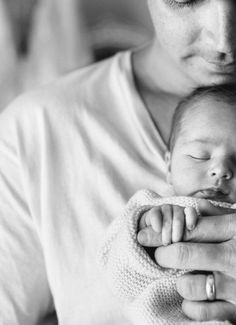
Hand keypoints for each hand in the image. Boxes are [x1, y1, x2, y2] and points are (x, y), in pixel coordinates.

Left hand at [138, 199, 235, 322]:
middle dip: (162, 254)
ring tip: (185, 277)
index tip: (142, 234)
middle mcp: (235, 256)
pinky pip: (199, 311)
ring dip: (179, 281)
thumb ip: (217, 216)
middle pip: (182, 253)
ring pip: (188, 284)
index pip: (189, 228)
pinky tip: (196, 297)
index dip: (161, 231)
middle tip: (159, 254)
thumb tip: (189, 208)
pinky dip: (190, 305)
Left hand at [139, 205, 197, 245]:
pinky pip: (190, 212)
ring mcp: (178, 212)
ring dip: (177, 226)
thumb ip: (148, 238)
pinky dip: (190, 217)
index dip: (155, 219)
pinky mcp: (189, 216)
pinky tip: (190, 227)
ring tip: (176, 240)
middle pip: (166, 213)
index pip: (154, 212)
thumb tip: (140, 237)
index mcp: (154, 215)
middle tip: (166, 242)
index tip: (157, 229)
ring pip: (178, 214)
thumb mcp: (151, 241)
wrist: (175, 245)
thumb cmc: (157, 243)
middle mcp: (166, 210)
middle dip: (166, 228)